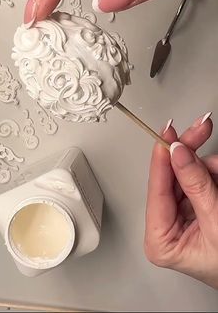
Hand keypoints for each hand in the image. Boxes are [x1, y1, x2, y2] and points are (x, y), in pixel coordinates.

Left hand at [145, 112, 217, 288]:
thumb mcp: (215, 220)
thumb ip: (196, 184)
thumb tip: (178, 153)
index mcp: (160, 240)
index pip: (157, 188)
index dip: (162, 156)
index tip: (168, 133)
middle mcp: (166, 227)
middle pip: (171, 176)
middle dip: (192, 154)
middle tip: (202, 128)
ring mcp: (180, 217)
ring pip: (188, 174)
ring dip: (208, 166)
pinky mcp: (194, 210)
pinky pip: (200, 181)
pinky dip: (212, 174)